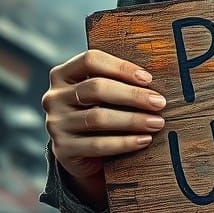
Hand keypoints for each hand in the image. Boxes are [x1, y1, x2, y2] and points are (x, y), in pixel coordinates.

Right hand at [41, 49, 167, 183]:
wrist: (81, 152)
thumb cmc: (100, 111)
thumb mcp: (103, 94)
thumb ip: (118, 81)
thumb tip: (154, 82)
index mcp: (63, 74)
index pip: (90, 60)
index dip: (121, 67)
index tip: (148, 78)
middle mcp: (54, 97)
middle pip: (96, 88)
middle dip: (133, 95)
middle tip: (159, 103)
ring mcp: (56, 123)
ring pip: (98, 117)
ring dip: (133, 120)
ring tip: (156, 122)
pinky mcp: (63, 149)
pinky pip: (97, 145)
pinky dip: (125, 142)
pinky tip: (144, 140)